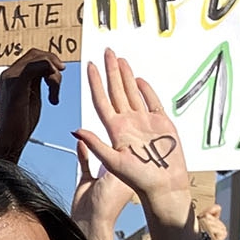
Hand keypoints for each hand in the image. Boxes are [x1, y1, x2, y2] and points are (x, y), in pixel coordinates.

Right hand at [0, 48, 63, 160]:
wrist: (10, 141)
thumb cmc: (20, 124)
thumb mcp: (33, 96)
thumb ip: (37, 82)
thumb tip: (50, 72)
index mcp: (12, 76)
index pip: (33, 56)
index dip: (49, 61)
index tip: (59, 73)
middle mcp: (8, 74)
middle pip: (36, 54)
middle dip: (53, 65)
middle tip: (58, 84)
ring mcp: (10, 78)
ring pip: (38, 59)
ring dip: (53, 74)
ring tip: (54, 94)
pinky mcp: (16, 85)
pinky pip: (36, 67)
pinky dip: (50, 74)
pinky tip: (53, 90)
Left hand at [75, 52, 194, 233]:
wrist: (164, 187)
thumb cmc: (138, 181)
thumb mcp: (112, 164)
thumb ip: (95, 146)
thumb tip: (76, 131)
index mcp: (115, 130)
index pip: (102, 100)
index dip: (96, 82)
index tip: (89, 66)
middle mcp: (127, 123)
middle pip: (116, 91)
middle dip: (111, 71)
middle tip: (106, 51)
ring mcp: (144, 123)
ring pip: (132, 93)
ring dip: (125, 76)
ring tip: (119, 59)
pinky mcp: (160, 124)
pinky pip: (151, 102)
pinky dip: (145, 90)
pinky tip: (138, 79)